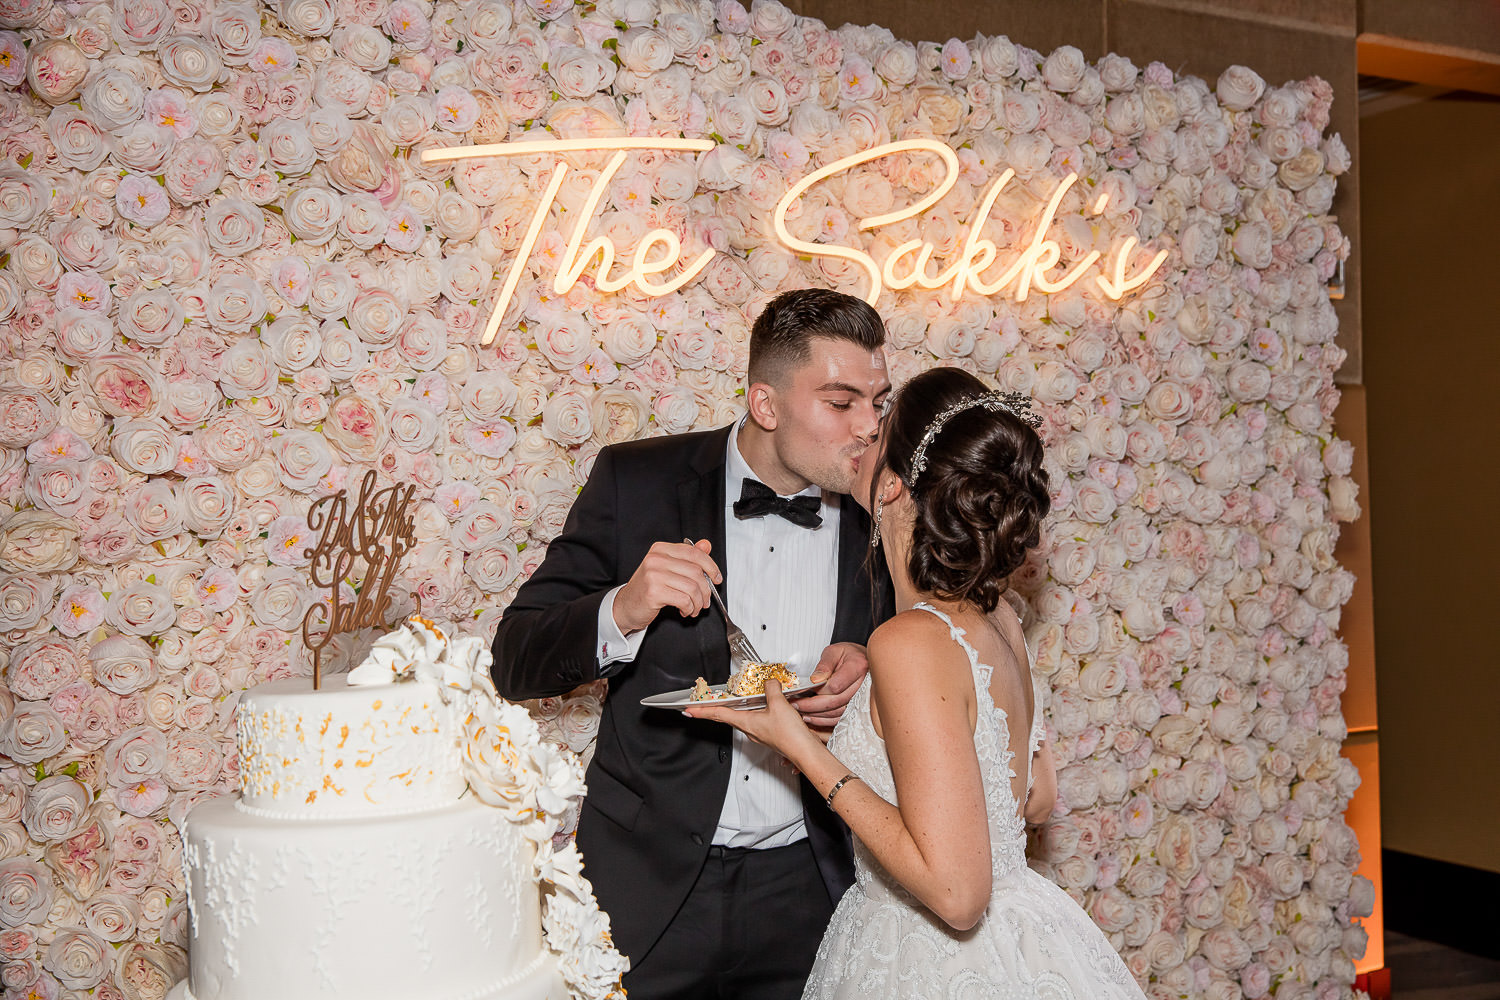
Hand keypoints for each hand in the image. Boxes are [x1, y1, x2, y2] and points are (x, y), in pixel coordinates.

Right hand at [613, 539, 721, 634]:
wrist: (625, 606)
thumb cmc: (647, 588)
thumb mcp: (667, 568)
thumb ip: (687, 556)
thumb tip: (706, 545)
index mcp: (660, 550)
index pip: (693, 553)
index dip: (710, 566)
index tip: (716, 578)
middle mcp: (656, 559)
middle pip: (696, 572)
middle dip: (706, 590)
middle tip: (705, 600)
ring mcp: (653, 575)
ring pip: (692, 588)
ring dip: (698, 602)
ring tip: (694, 607)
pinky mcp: (654, 592)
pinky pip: (684, 600)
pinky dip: (689, 608)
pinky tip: (685, 610)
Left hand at [683, 680, 822, 761]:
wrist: (804, 752)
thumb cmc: (790, 736)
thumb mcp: (778, 705)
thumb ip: (771, 689)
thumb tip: (769, 681)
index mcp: (746, 722)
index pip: (718, 714)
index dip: (702, 711)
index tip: (688, 710)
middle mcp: (750, 729)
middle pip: (726, 716)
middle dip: (713, 710)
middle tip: (701, 705)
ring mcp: (760, 732)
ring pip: (741, 717)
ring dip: (732, 709)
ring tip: (725, 702)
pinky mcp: (770, 732)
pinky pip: (756, 718)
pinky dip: (751, 710)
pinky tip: (760, 705)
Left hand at [793, 642, 869, 728]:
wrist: (860, 660)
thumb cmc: (848, 654)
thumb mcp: (834, 651)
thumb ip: (824, 664)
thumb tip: (815, 680)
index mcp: (857, 667)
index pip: (835, 685)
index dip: (819, 690)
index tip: (804, 689)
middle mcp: (862, 685)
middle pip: (835, 701)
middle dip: (812, 705)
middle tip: (795, 704)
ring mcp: (861, 698)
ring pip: (837, 712)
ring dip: (816, 715)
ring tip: (800, 711)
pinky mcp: (856, 707)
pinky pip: (840, 718)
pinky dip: (824, 720)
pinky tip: (811, 718)